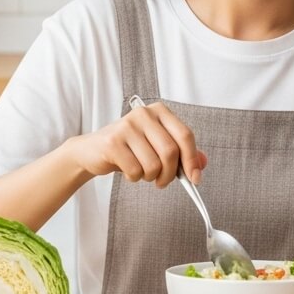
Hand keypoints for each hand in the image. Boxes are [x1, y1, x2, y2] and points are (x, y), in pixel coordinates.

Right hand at [63, 101, 206, 187]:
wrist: (92, 150)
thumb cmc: (130, 149)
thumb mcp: (157, 147)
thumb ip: (181, 153)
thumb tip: (202, 163)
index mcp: (159, 111)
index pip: (185, 135)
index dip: (192, 160)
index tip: (195, 179)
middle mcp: (144, 114)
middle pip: (170, 151)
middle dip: (170, 174)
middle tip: (163, 182)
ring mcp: (126, 126)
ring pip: (153, 164)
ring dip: (150, 177)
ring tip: (142, 172)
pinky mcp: (112, 142)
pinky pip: (135, 170)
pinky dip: (135, 178)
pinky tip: (127, 170)